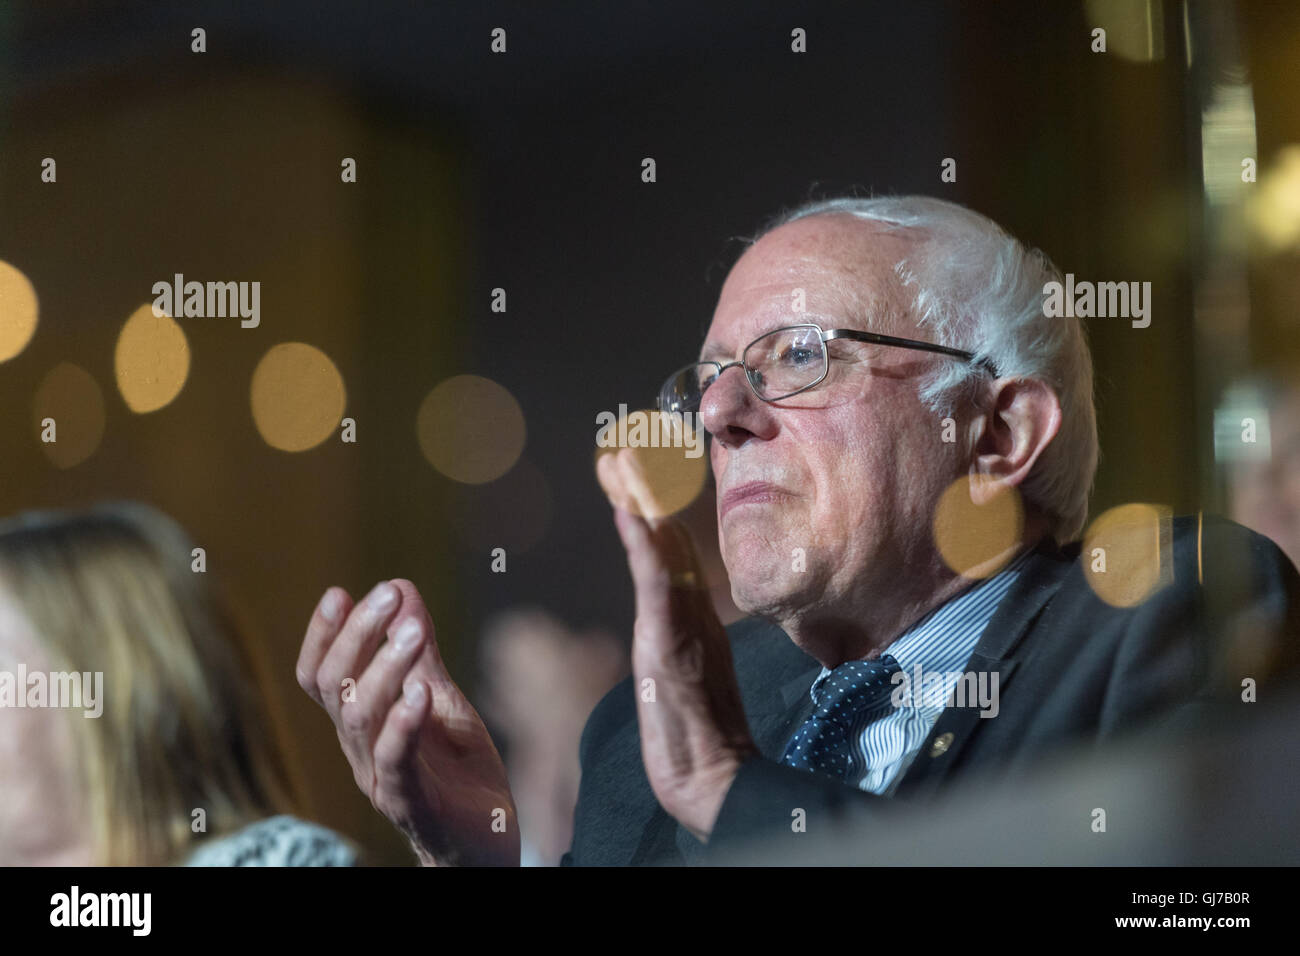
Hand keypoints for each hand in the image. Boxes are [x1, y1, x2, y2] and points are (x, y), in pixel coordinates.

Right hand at [296, 579, 518, 865]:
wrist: (485, 843)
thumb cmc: (456, 770)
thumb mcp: (441, 698)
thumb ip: (420, 652)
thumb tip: (401, 586)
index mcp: (360, 723)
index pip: (321, 676)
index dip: (324, 636)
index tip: (338, 592)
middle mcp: (358, 749)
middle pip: (336, 687)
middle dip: (357, 635)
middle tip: (388, 595)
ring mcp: (380, 777)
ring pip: (359, 718)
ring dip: (384, 668)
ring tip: (413, 631)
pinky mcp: (411, 803)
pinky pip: (395, 762)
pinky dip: (403, 724)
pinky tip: (420, 692)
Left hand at [598, 449, 759, 841]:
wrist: (713, 776)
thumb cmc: (697, 735)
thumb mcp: (683, 677)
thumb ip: (683, 641)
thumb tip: (673, 615)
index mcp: (694, 614)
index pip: (673, 547)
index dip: (656, 505)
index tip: (637, 464)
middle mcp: (693, 608)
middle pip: (669, 535)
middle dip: (647, 489)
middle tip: (625, 440)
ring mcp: (686, 622)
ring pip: (664, 549)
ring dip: (642, 503)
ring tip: (621, 459)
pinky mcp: (676, 642)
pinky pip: (658, 585)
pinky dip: (645, 546)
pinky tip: (628, 514)